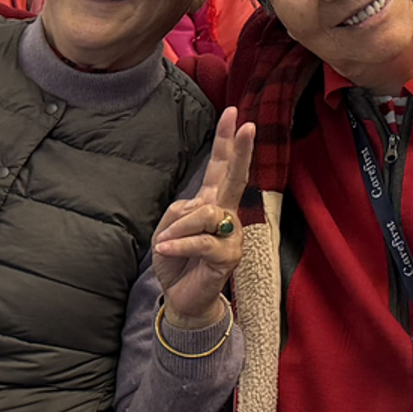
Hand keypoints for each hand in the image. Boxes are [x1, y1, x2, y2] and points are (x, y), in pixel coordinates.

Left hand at [151, 107, 255, 326]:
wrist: (183, 297)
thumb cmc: (176, 260)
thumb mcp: (167, 229)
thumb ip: (181, 213)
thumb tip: (199, 212)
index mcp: (212, 202)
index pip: (221, 167)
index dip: (226, 141)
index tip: (235, 114)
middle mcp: (226, 213)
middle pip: (235, 178)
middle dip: (241, 151)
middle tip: (248, 126)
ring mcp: (231, 234)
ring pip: (204, 215)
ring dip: (178, 229)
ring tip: (164, 243)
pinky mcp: (228, 255)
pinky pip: (200, 241)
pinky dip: (179, 243)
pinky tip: (166, 248)